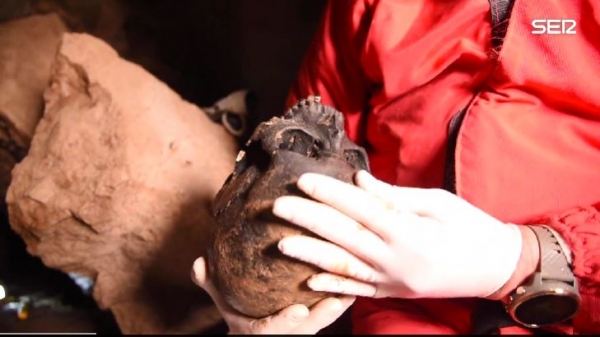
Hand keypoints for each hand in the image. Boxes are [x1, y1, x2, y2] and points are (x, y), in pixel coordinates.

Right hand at [191, 256, 354, 333]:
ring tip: (358, 283)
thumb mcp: (224, 302)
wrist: (263, 331)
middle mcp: (292, 331)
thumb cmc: (243, 314)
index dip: (286, 323)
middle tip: (338, 300)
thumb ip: (211, 283)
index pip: (274, 331)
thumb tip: (198, 262)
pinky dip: (350, 290)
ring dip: (344, 299)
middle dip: (325, 316)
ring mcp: (309, 327)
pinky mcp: (322, 315)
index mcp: (265, 331)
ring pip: (330, 317)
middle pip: (311, 329)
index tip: (298, 312)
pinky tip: (362, 269)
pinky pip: (338, 303)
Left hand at [271, 171, 524, 298]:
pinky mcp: (393, 293)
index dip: (329, 193)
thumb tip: (358, 182)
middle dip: (308, 220)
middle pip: (344, 236)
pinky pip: (358, 291)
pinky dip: (333, 287)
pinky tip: (309, 280)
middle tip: (278, 206)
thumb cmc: (470, 227)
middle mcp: (396, 259)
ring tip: (281, 243)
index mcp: (409, 231)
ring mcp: (393, 281)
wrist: (495, 268)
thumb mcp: (438, 202)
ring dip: (311, 255)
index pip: (360, 208)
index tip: (303, 180)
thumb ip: (395, 195)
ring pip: (344, 267)